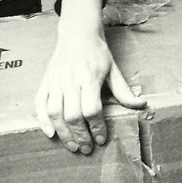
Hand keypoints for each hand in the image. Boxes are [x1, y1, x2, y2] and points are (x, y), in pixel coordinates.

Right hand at [34, 0, 145, 153]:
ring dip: (63, 133)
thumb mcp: (114, 69)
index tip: (101, 139)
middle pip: (72, 115)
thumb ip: (124, 91)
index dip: (97, 127)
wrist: (77, 33)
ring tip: (73, 146)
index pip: (92, 109)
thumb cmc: (97, 53)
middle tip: (87, 148)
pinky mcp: (45, 81)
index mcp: (90, 77)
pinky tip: (50, 133)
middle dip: (80, 135)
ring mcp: (55, 81)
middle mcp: (70, 80)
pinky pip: (39, 104)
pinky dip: (43, 120)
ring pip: (54, 112)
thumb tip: (142, 105)